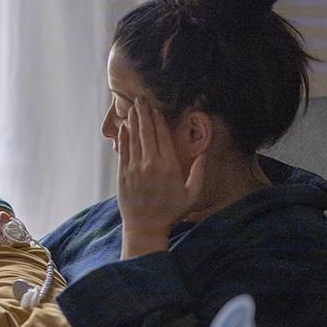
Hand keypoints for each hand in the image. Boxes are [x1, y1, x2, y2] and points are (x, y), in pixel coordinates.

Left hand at [117, 97, 205, 258]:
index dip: (158, 120)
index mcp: (169, 167)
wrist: (145, 228)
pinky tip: (125, 127)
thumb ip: (199, 174)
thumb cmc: (170, 213)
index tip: (156, 108)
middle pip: (147, 132)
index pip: (163, 137)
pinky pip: (123, 151)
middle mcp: (151, 164)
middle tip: (141, 99)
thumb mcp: (191, 196)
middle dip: (144, 114)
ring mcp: (135, 169)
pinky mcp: (123, 175)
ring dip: (133, 121)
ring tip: (132, 107)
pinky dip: (124, 137)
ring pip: (134, 139)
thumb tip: (204, 155)